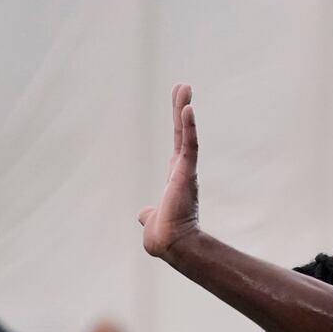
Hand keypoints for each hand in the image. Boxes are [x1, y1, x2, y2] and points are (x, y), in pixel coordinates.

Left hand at [138, 83, 199, 258]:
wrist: (171, 245)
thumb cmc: (164, 236)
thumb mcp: (152, 219)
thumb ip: (148, 213)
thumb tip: (143, 215)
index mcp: (175, 178)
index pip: (178, 145)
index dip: (180, 124)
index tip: (182, 105)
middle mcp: (182, 171)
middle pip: (182, 132)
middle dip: (182, 108)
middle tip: (183, 86)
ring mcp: (185, 170)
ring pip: (186, 134)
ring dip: (184, 110)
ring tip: (184, 88)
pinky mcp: (186, 173)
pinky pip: (189, 145)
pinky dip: (189, 126)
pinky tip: (188, 108)